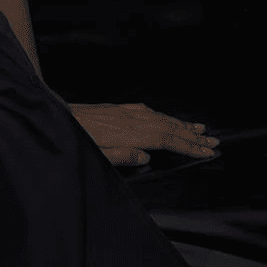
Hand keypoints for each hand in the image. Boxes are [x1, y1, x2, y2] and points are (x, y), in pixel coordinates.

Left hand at [67, 101, 219, 165]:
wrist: (53, 115)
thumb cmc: (73, 138)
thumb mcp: (95, 155)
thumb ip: (122, 157)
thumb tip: (146, 158)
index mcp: (127, 134)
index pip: (166, 140)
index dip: (188, 146)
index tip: (206, 151)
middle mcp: (128, 120)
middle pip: (168, 127)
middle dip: (192, 135)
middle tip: (212, 142)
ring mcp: (122, 112)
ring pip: (159, 117)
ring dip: (181, 124)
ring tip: (199, 129)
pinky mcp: (115, 109)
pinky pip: (146, 111)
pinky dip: (162, 115)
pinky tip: (166, 117)